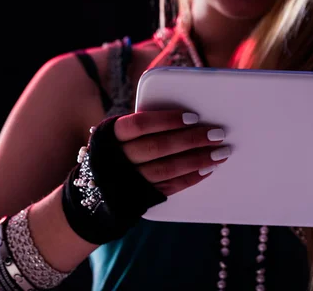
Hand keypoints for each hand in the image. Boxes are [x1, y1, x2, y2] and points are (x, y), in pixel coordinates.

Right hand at [62, 111, 230, 244]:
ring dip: (197, 160)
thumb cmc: (119, 150)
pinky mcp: (141, 197)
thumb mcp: (120, 134)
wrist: (92, 193)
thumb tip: (188, 115)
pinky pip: (169, 187)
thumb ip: (146, 125)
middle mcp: (119, 158)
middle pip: (158, 147)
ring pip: (166, 169)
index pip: (140, 124)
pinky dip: (191, 178)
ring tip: (220, 152)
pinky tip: (208, 169)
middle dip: (191, 139)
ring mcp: (130, 180)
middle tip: (218, 133)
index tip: (193, 116)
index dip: (167, 120)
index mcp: (113, 135)